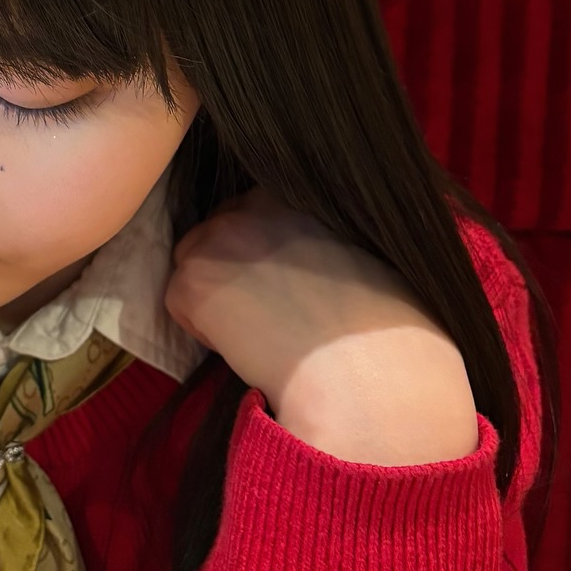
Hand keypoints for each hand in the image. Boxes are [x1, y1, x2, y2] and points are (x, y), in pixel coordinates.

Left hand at [165, 187, 478, 465]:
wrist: (369, 377)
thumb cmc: (391, 328)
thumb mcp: (372, 252)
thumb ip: (331, 236)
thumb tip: (316, 252)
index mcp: (296, 193)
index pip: (257, 209)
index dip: (266, 249)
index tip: (284, 281)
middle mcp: (250, 203)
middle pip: (221, 230)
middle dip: (235, 265)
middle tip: (267, 310)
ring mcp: (216, 238)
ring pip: (195, 263)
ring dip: (215, 293)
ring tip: (259, 331)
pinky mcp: (191, 281)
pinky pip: (179, 304)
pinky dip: (202, 329)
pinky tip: (244, 348)